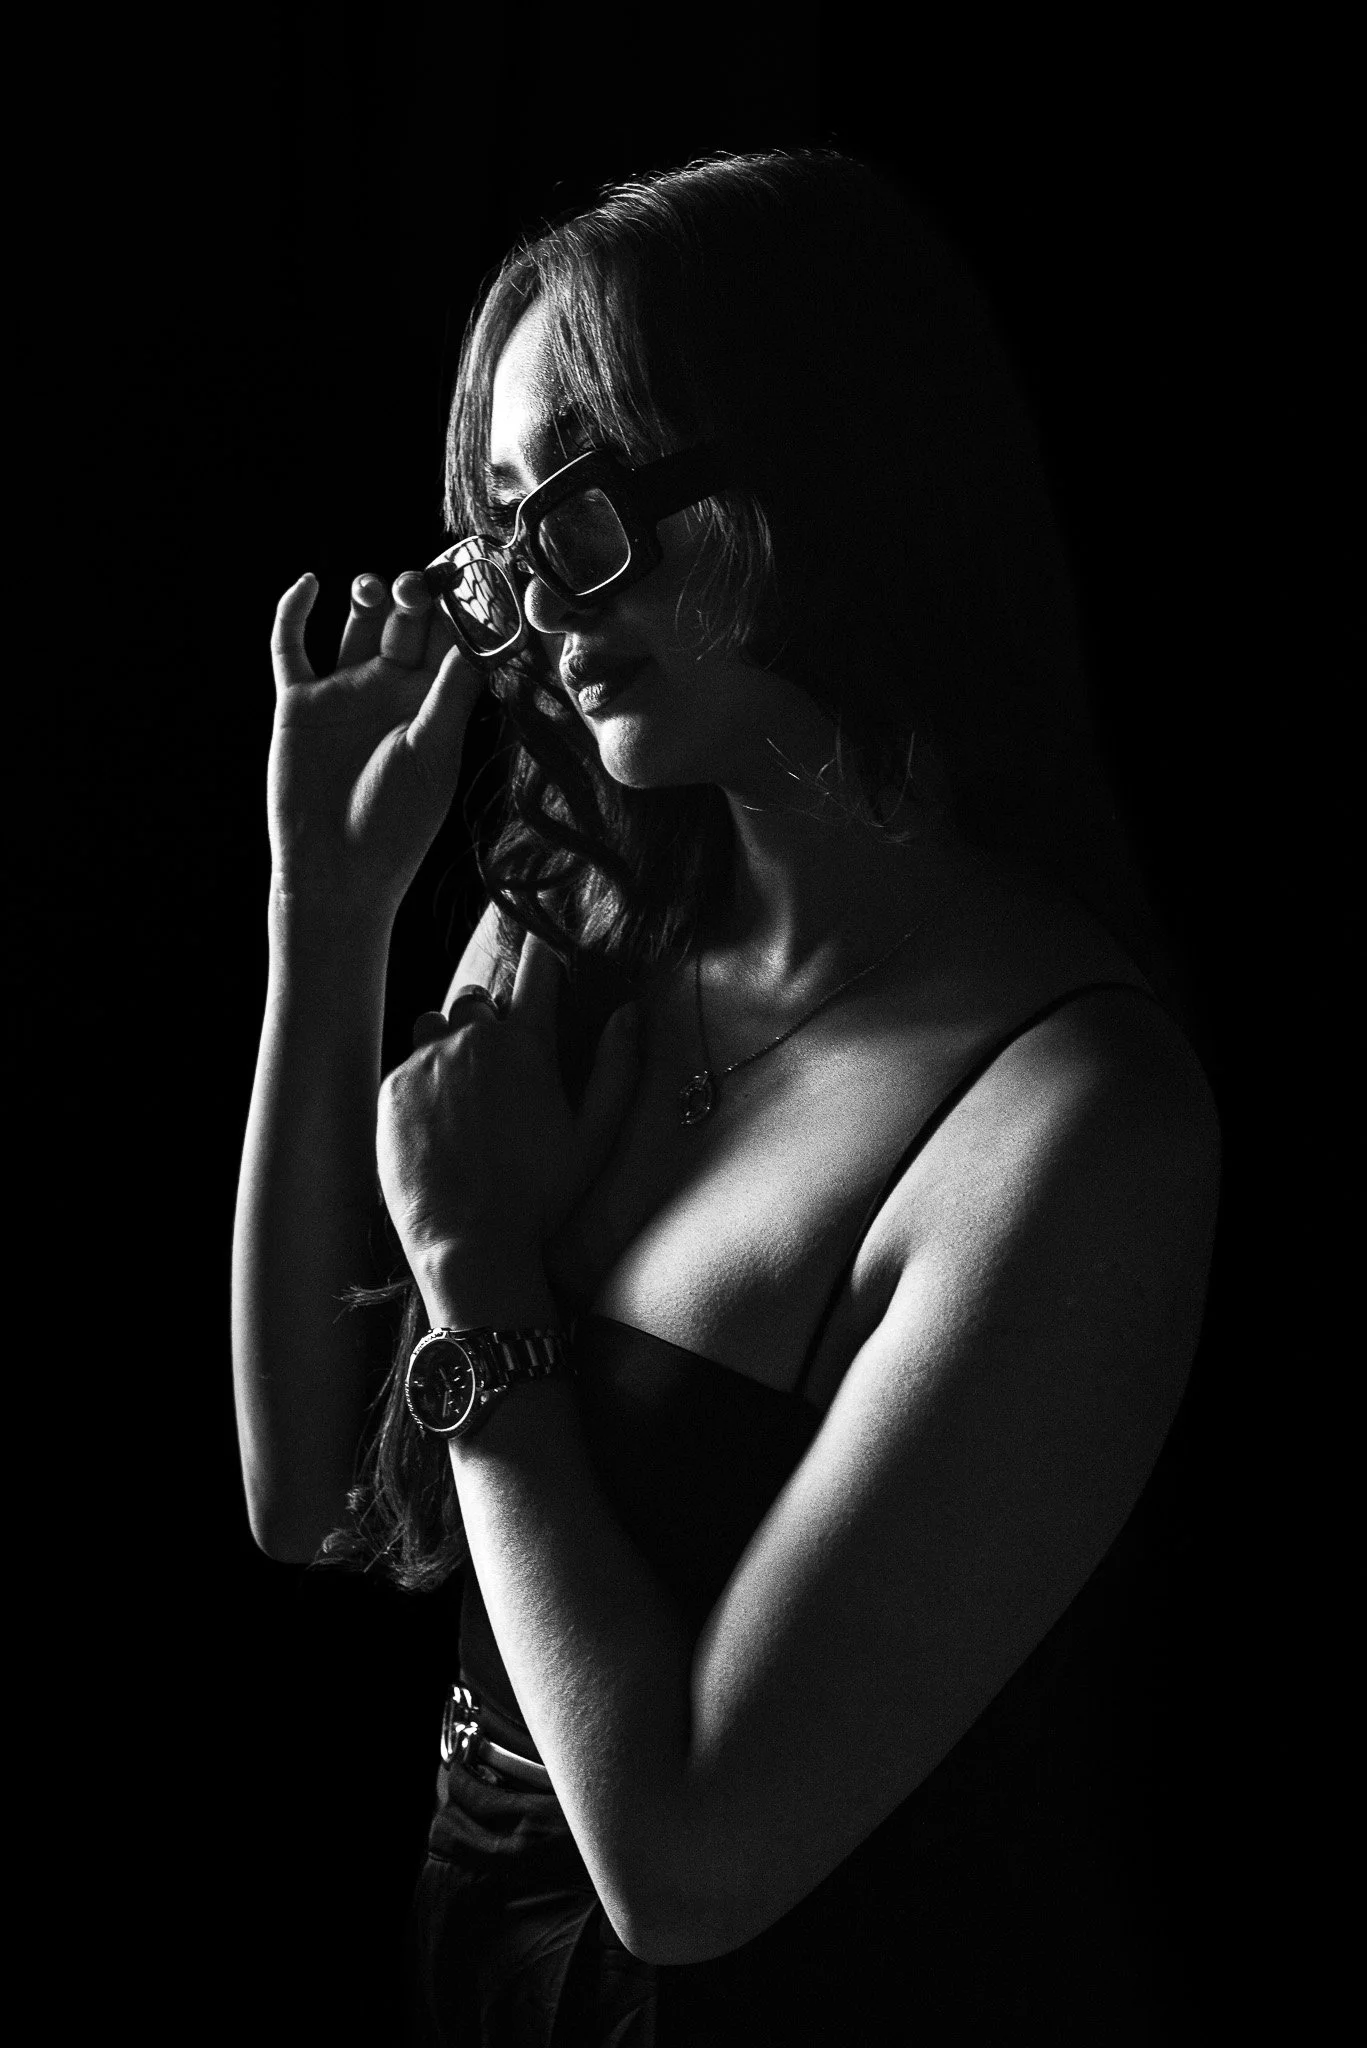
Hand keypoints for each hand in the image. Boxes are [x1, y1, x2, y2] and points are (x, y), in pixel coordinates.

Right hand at [267, 569, 481, 923]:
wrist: (336, 871)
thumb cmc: (396, 822)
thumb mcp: (432, 752)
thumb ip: (451, 692)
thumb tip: (480, 636)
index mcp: (433, 702)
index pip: (452, 641)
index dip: (463, 608)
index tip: (480, 574)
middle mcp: (391, 689)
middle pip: (407, 621)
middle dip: (416, 596)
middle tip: (423, 586)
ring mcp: (344, 691)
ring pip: (356, 623)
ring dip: (367, 595)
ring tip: (376, 590)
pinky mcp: (299, 702)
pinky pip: (291, 647)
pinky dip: (294, 611)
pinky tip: (310, 583)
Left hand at [377, 933, 641, 1279]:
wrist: (468, 1243)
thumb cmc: (540, 1197)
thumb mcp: (595, 1137)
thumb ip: (618, 1068)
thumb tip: (630, 1012)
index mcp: (526, 1045)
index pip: (537, 967)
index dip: (543, 954)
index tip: (544, 951)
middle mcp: (471, 1040)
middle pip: (478, 998)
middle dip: (492, 1019)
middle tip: (504, 1067)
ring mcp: (425, 1062)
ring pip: (436, 1025)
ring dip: (451, 1042)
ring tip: (465, 1089)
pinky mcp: (392, 1089)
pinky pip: (408, 1063)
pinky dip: (424, 1081)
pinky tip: (439, 1124)